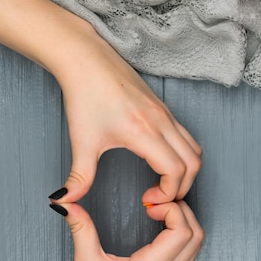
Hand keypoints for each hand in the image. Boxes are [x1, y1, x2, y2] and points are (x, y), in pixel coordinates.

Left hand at [50, 26, 202, 205]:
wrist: (85, 58)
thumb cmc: (84, 95)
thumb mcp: (81, 141)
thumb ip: (79, 177)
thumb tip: (64, 201)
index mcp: (144, 132)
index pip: (175, 171)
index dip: (168, 194)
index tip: (148, 200)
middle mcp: (161, 122)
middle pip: (193, 164)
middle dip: (181, 188)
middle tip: (158, 199)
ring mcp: (166, 113)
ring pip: (195, 149)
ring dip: (186, 171)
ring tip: (163, 183)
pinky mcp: (164, 108)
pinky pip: (187, 137)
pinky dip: (184, 156)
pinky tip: (160, 162)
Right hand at [56, 199, 203, 260]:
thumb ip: (80, 228)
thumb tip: (64, 203)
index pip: (183, 231)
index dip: (172, 210)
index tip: (149, 206)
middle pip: (197, 236)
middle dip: (183, 212)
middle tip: (158, 205)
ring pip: (196, 248)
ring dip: (186, 225)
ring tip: (160, 215)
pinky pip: (187, 258)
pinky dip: (183, 239)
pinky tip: (160, 233)